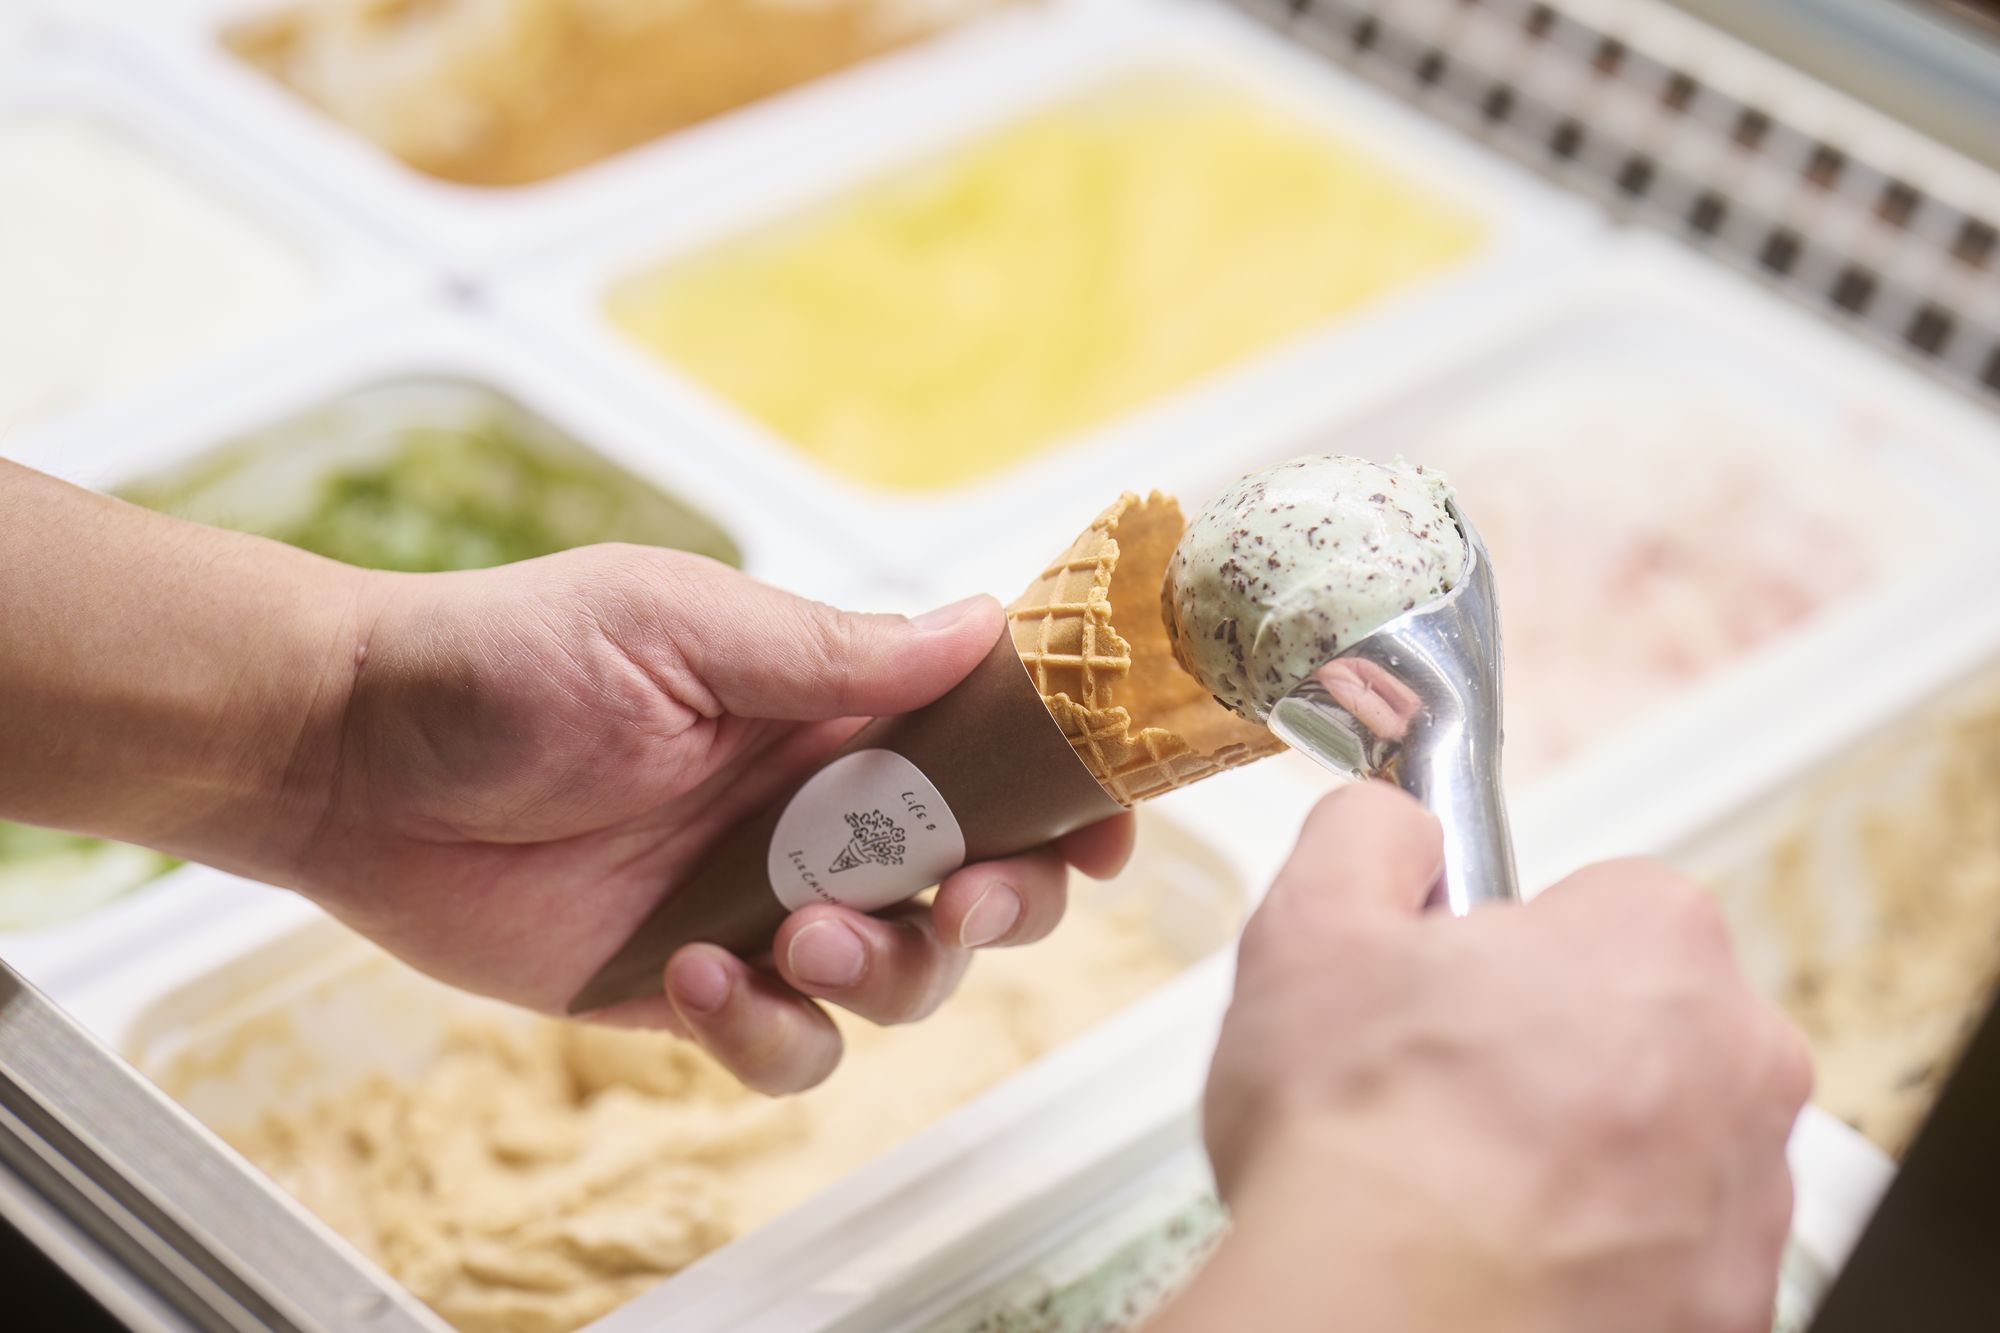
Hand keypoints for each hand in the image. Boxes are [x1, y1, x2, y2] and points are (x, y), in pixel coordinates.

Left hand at [293, 544, 1132, 1092]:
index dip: (1067, 793)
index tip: (1103, 823)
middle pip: (983, 884)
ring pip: (903, 980)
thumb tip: (982, 623)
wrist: (355, 755)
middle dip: (1002, 905)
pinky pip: (789, 1047)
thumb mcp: (677, 627)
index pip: (994, 752)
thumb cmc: (508, 658)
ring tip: (791, 931)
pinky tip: (696, 978)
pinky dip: (769, 1032)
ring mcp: (763, 907)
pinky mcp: (695, 987)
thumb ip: (833, 649)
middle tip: (955, 898)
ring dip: (884, 972)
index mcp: (836, 711)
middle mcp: (822, 814)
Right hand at [1159, 783, 1808, 1332]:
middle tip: (1446, 1090)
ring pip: (1659, 1139)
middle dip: (1557, 1045)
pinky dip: (1600, 1252)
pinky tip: (1507, 1254)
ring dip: (1585, 1150)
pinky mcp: (1729, 1303)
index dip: (1506, 945)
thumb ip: (1366, 834)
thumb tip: (1396, 826)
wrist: (1380, 1323)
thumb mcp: (1310, 925)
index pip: (1600, 905)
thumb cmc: (1360, 1139)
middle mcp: (1738, 1062)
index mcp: (1655, 944)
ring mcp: (1746, 1196)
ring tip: (1464, 1184)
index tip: (1449, 990)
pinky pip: (1665, 1249)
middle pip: (1643, 1022)